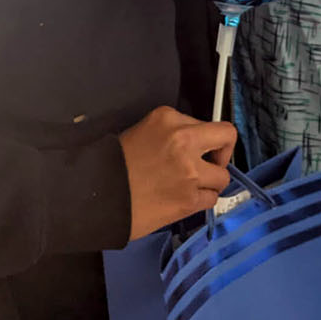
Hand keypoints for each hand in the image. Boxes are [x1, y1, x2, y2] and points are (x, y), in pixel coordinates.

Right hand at [119, 106, 237, 240]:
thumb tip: (195, 144)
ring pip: (222, 175)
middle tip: (211, 164)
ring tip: (189, 187)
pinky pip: (212, 199)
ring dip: (209, 182)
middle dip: (223, 151)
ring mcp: (189, 171)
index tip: (202, 148)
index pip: (208, 123)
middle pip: (227, 137)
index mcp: (168, 119)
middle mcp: (183, 140)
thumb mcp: (141, 132)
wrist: (93, 195)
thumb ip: (172, 133)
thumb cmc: (112, 165)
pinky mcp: (188, 199)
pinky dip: (201, 201)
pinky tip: (183, 200)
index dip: (207, 138)